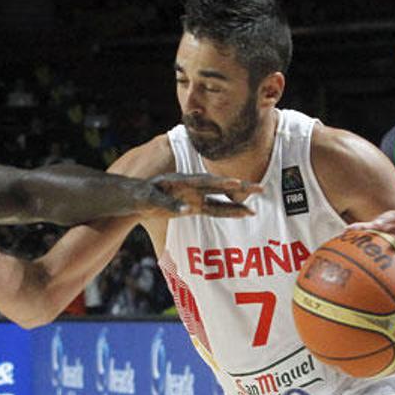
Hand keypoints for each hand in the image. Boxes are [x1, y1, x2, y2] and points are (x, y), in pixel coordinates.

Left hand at [147, 173, 262, 216]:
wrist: (134, 198)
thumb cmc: (140, 196)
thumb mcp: (150, 200)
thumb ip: (168, 204)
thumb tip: (187, 210)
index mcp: (180, 182)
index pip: (203, 182)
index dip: (219, 182)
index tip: (235, 182)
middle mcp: (191, 187)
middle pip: (219, 187)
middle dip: (239, 187)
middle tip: (260, 188)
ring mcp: (194, 196)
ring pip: (220, 200)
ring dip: (237, 202)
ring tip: (255, 208)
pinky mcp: (193, 205)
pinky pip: (214, 209)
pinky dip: (228, 211)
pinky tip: (243, 212)